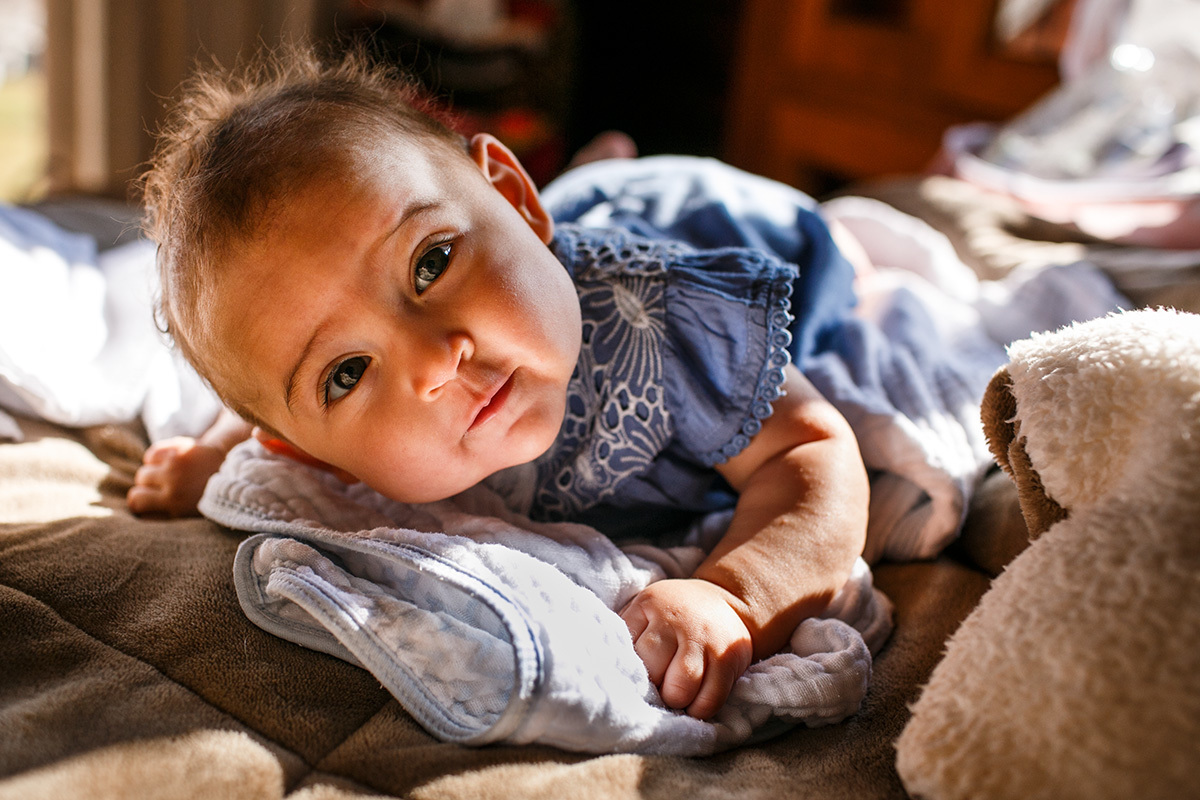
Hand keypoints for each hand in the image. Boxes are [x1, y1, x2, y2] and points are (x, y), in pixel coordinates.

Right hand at [126, 437, 226, 516]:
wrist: (233, 468)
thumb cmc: (208, 495)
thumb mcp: (189, 513)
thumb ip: (164, 514)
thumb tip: (138, 515)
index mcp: (175, 505)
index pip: (136, 505)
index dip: (139, 505)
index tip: (148, 503)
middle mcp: (172, 486)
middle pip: (137, 489)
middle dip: (147, 490)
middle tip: (161, 489)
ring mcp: (174, 466)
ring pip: (143, 472)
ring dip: (151, 475)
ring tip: (166, 476)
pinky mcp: (178, 448)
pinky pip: (151, 454)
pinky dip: (156, 458)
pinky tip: (167, 462)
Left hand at [620, 578, 752, 719]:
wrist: (725, 601)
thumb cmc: (672, 614)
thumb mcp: (645, 610)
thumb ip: (627, 633)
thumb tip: (606, 669)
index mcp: (649, 606)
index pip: (629, 649)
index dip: (630, 670)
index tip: (633, 677)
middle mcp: (676, 620)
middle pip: (653, 670)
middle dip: (652, 687)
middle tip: (656, 687)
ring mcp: (704, 640)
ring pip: (681, 687)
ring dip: (674, 700)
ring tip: (673, 696)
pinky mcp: (728, 660)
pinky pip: (710, 699)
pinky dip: (698, 710)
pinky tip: (693, 703)